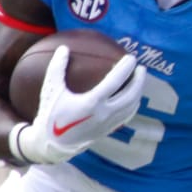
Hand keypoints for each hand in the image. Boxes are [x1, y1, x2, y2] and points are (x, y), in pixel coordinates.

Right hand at [9, 47, 145, 164]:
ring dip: (138, 93)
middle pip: (130, 96)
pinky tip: (133, 99)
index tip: (131, 58)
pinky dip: (133, 106)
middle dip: (139, 81)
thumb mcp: (51, 90)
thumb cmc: (50, 115)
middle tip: (141, 68)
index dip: (125, 69)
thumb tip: (64, 48)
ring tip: (140, 81)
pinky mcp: (107, 131)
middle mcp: (104, 114)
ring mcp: (107, 124)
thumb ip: (57, 68)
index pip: (115, 82)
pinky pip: (126, 117)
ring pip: (131, 107)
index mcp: (92, 103)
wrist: (51, 144)